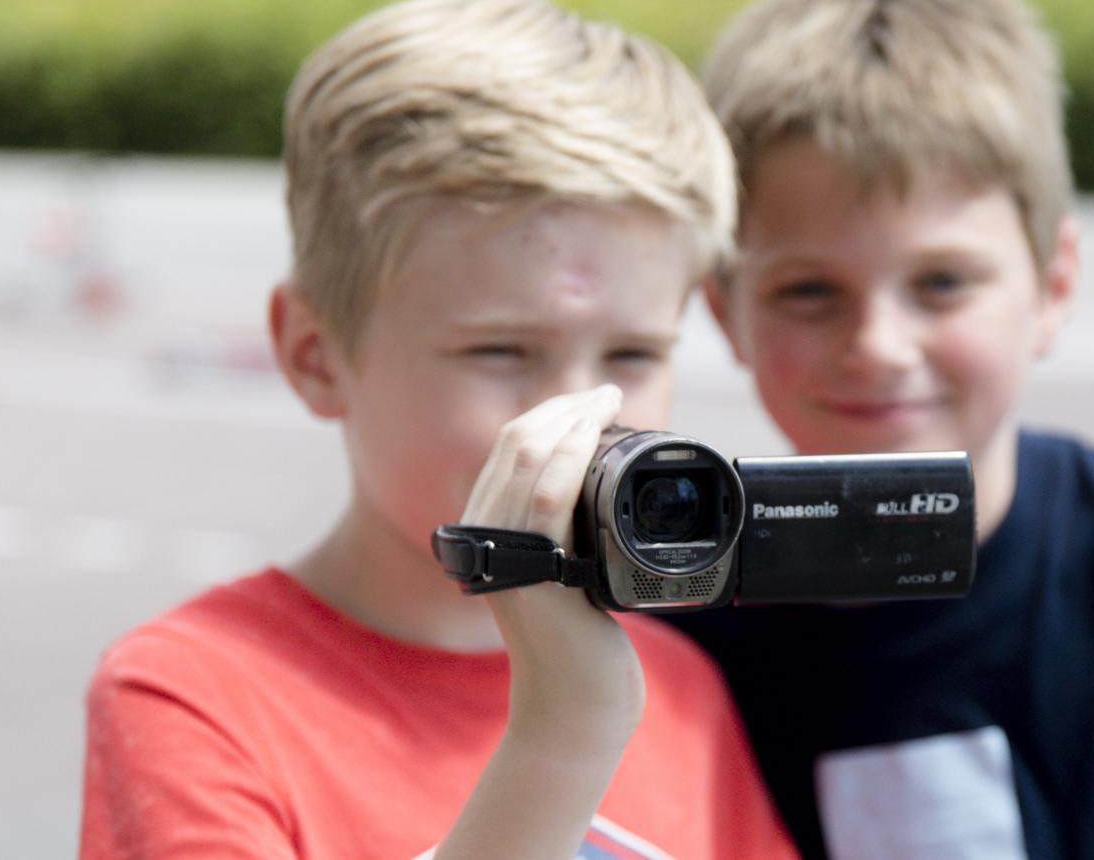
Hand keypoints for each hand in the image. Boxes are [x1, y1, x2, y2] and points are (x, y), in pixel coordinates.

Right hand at [458, 384, 643, 748]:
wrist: (577, 701)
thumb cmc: (583, 640)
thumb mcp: (571, 571)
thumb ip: (568, 531)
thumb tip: (598, 483)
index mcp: (489, 529)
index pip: (509, 450)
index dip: (550, 412)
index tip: (593, 398)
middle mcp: (485, 536)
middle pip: (516, 444)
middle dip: (564, 406)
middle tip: (608, 392)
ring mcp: (504, 553)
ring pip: (527, 461)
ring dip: (572, 420)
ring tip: (607, 402)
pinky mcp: (530, 574)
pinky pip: (545, 500)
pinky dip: (570, 459)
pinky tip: (592, 436)